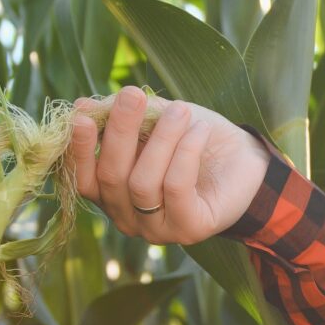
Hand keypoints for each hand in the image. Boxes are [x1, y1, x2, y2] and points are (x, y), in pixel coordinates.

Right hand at [65, 85, 268, 246]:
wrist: (245, 159)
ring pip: (142, 183)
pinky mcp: (189, 229)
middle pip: (111, 177)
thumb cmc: (192, 139)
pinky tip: (199, 130)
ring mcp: (157, 229)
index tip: (82, 117)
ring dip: (161, 139)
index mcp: (112, 194)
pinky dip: (186, 152)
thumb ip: (117, 117)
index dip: (80, 150)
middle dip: (120, 132)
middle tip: (132, 95)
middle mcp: (128, 217)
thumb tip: (79, 107)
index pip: (85, 178)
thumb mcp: (153, 120)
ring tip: (181, 111)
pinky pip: (175, 187)